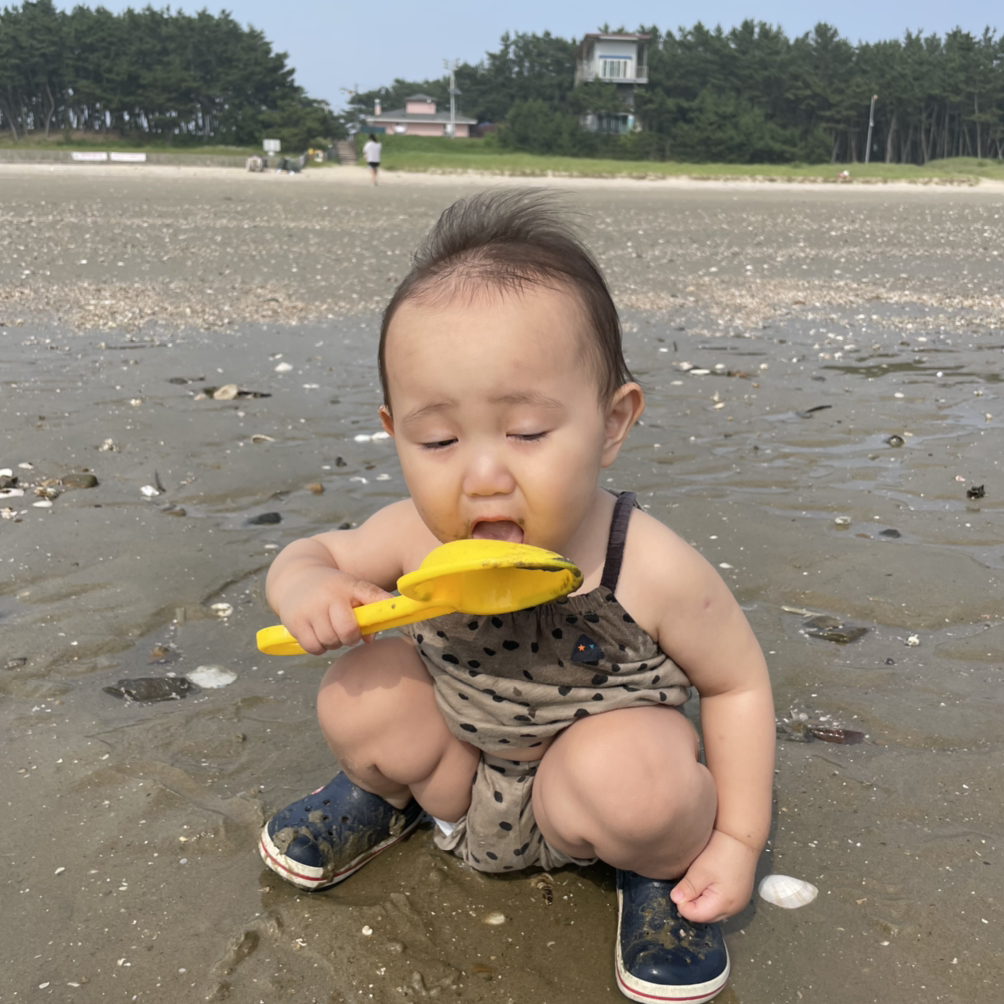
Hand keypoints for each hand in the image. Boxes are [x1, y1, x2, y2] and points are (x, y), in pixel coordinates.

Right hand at [275, 566, 391, 654]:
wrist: (297, 576)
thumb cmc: (333, 588)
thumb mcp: (354, 588)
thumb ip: (372, 608)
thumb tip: (370, 640)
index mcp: (347, 586)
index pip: (368, 607)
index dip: (373, 621)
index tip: (368, 627)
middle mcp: (327, 597)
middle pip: (347, 632)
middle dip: (350, 637)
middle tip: (347, 631)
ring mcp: (309, 610)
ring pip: (330, 642)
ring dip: (334, 643)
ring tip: (332, 631)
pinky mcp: (295, 622)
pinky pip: (313, 647)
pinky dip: (319, 647)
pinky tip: (319, 635)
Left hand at [670, 829, 758, 922]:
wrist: (741, 837)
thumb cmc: (720, 852)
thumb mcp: (700, 870)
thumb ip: (688, 888)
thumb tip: (675, 900)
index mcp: (724, 905)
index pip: (696, 915)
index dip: (683, 904)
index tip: (678, 889)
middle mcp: (734, 909)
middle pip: (705, 916)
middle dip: (692, 904)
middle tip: (686, 885)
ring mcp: (739, 903)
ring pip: (713, 910)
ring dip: (701, 901)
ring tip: (697, 883)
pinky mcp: (740, 895)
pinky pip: (721, 903)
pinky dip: (711, 897)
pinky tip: (708, 882)